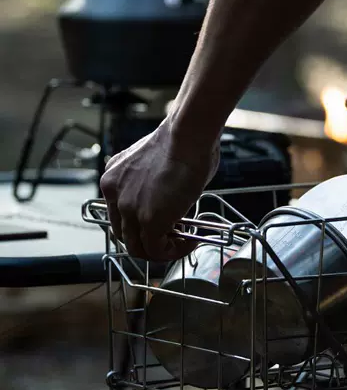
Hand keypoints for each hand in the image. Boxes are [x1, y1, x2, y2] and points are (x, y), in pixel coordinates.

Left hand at [99, 119, 219, 260]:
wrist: (188, 138)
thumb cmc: (183, 142)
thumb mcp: (155, 164)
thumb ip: (154, 186)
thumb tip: (173, 200)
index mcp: (114, 178)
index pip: (119, 215)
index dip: (141, 226)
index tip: (162, 224)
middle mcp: (115, 194)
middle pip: (125, 235)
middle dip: (149, 242)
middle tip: (173, 239)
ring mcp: (130, 209)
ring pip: (138, 248)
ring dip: (161, 251)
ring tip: (182, 243)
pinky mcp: (150, 220)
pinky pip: (158, 250)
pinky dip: (174, 252)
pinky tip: (190, 242)